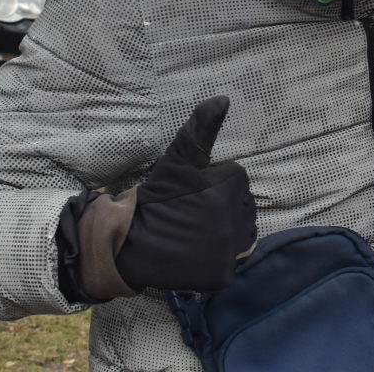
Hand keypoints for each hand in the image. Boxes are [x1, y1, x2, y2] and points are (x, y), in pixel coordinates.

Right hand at [75, 96, 256, 297]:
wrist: (129, 243)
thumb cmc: (157, 197)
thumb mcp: (179, 160)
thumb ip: (202, 129)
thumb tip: (224, 99)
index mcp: (229, 187)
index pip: (237, 179)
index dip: (214, 184)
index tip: (193, 193)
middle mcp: (234, 219)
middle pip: (242, 207)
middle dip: (223, 207)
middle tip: (193, 214)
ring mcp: (230, 250)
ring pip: (243, 234)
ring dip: (227, 232)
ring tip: (198, 232)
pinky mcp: (224, 274)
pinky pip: (235, 262)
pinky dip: (221, 259)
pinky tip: (201, 252)